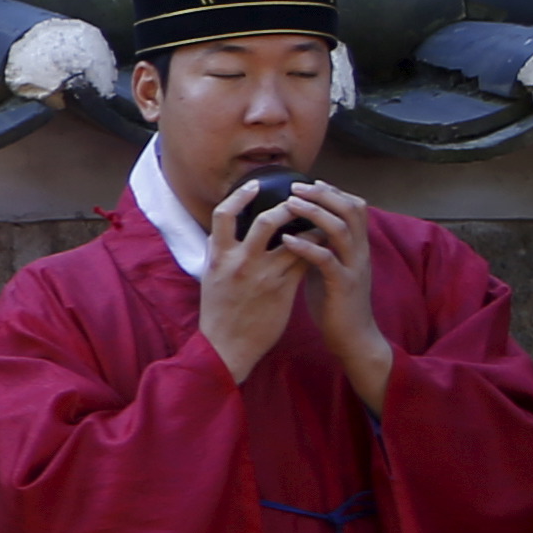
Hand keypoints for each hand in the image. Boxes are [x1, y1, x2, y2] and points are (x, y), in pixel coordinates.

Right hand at [195, 178, 309, 382]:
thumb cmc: (218, 312)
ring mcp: (264, 275)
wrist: (227, 347)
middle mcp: (240, 262)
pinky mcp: (283, 289)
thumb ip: (218, 252)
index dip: (240, 195)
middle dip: (285, 206)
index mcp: (218, 257)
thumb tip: (222, 230)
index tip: (255, 185)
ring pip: (295, 239)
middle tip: (296, 199)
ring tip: (318, 219)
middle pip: (265, 221)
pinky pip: (305, 260)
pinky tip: (321, 243)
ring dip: (310, 226)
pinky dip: (315, 247)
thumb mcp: (210, 277)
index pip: (224, 214)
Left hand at [261, 181, 390, 408]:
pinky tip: (286, 239)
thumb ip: (321, 247)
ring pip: (341, 230)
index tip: (308, 182)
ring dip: (315, 213)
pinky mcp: (343, 286)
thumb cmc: (335, 303)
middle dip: (324, 194)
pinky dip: (306, 247)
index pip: (353, 206)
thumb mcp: (329, 269)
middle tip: (295, 186)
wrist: (352, 338)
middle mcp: (360, 252)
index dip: (333, 191)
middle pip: (351, 209)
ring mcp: (353, 268)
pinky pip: (326, 260)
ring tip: (289, 203)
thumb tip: (299, 228)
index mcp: (357, 246)